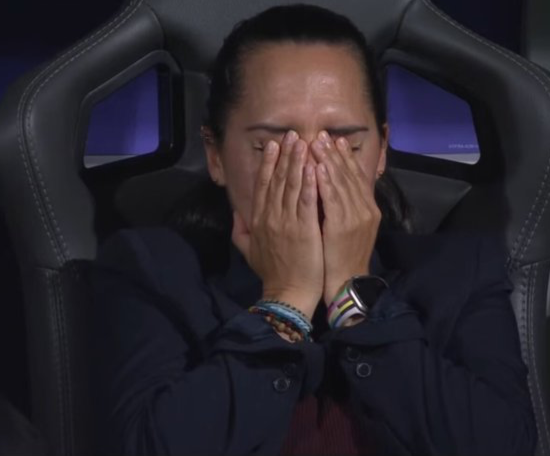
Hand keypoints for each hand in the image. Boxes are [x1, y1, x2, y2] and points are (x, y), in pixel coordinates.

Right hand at [231, 131, 323, 317]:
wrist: (287, 293)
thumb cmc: (272, 273)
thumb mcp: (249, 251)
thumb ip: (241, 231)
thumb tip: (236, 214)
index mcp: (258, 220)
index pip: (263, 185)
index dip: (268, 163)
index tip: (274, 145)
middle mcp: (270, 216)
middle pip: (277, 179)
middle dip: (285, 155)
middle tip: (292, 134)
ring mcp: (286, 221)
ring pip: (292, 185)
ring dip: (297, 161)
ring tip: (303, 141)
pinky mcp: (303, 229)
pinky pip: (306, 200)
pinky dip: (309, 182)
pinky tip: (313, 165)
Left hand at [310, 131, 380, 304]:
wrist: (346, 284)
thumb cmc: (341, 258)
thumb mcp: (349, 229)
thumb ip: (344, 208)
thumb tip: (333, 187)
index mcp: (366, 209)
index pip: (356, 176)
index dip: (345, 157)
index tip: (335, 140)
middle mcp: (364, 209)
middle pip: (349, 174)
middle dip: (334, 153)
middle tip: (322, 134)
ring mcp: (355, 217)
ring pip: (341, 182)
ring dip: (327, 160)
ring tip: (316, 143)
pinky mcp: (342, 227)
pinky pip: (332, 200)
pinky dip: (325, 182)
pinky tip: (316, 168)